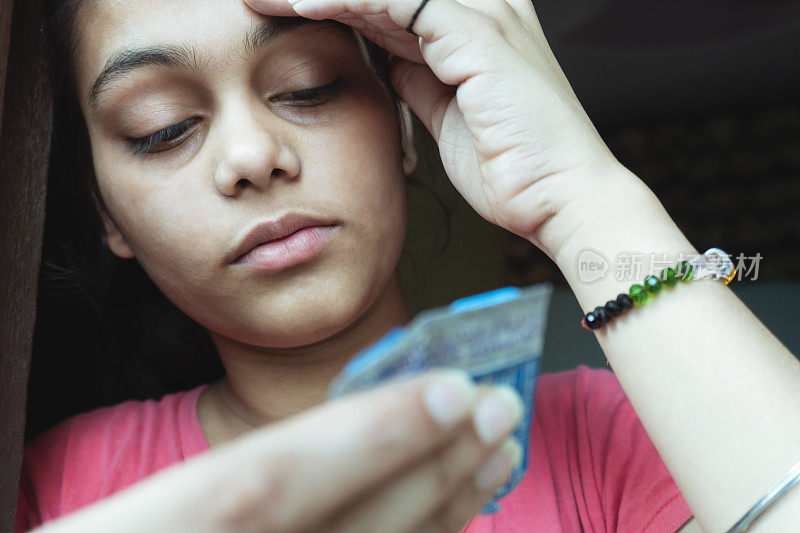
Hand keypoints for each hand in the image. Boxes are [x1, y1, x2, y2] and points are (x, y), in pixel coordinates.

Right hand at [36, 371, 523, 532]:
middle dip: (427, 469)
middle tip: (499, 408)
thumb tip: (313, 440)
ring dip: (438, 514)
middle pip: (339, 532)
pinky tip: (447, 519)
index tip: (449, 390)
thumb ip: (210, 491)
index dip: (365, 439)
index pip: (262, 488)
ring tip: (493, 456)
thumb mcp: (113, 517)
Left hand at [243, 0, 629, 256]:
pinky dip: (346, 1)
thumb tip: (385, 58)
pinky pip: (397, 1)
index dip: (335, 0)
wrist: (559, 196)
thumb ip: (418, 76)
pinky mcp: (477, 34)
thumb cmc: (512, 166)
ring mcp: (483, 13)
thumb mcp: (448, 112)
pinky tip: (300, 6)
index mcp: (474, 24)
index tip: (278, 8)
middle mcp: (482, 6)